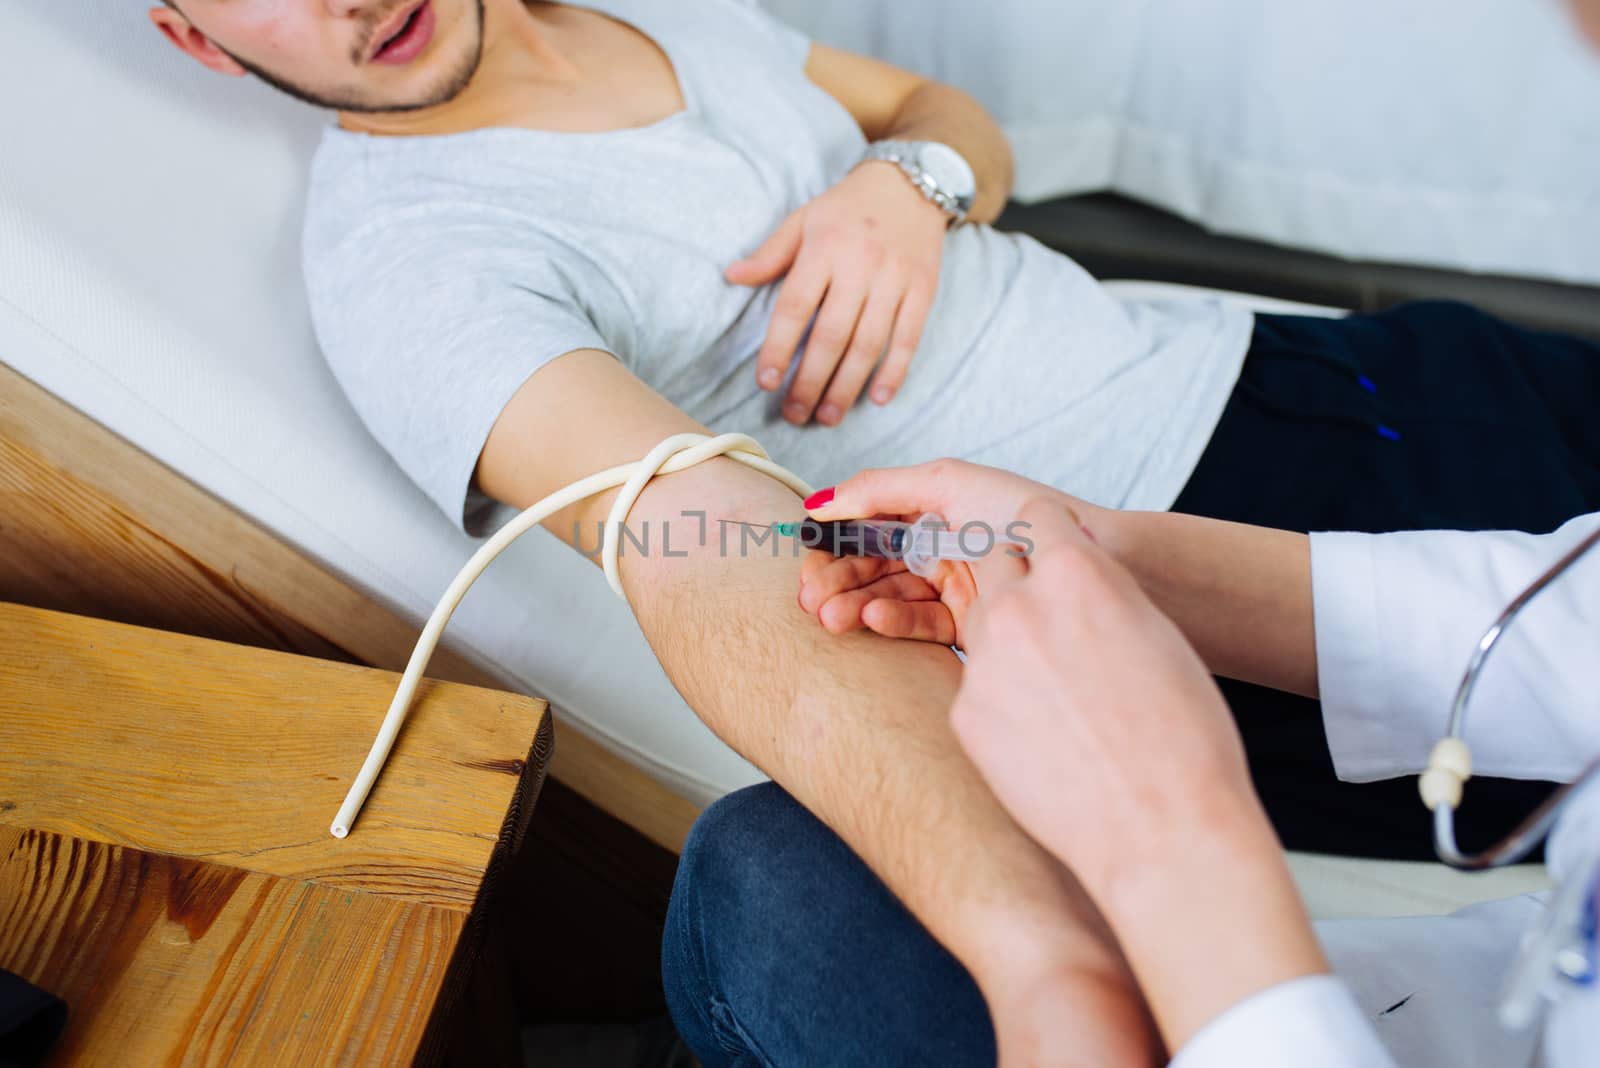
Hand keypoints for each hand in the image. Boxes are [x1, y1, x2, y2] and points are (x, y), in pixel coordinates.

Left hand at [727, 162, 945, 425]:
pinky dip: (894, 371)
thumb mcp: (804, 219)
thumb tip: (732, 276)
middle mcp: (860, 264)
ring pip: (868, 343)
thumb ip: (771, 254)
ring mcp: (895, 279)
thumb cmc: (848, 206)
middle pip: (831, 335)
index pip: (795, 306)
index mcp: (824, 247)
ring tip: (828, 416)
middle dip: (811, 380)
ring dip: (846, 386)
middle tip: (796, 413)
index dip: (778, 348)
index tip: (766, 383)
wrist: (913, 183)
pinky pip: (908, 338)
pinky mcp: (923, 290)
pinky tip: (876, 398)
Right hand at [798, 460, 1101, 647]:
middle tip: (811, 600)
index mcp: (930, 510)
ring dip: (855, 605)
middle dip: (836, 582)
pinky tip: (873, 620)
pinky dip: (891, 621)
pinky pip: (919, 624)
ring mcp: (954, 586)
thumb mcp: (947, 482)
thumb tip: (817, 501)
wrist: (1092, 557)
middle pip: (870, 567)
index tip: (808, 564)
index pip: (864, 530)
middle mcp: (938, 546)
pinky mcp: (970, 624)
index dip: (832, 547)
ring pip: (888, 597)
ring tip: (832, 617)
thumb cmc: (1022, 512)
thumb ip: (879, 489)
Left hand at [951, 498, 1327, 1050]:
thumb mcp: (1157, 634)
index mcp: (1078, 574)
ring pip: (983, 625)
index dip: (1049, 539)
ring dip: (1009, 641)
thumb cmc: (1183, 738)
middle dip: (1021, 584)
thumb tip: (1076, 576)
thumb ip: (1105, 593)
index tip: (1052, 555)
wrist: (1162, 830)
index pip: (1037, 516)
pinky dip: (1002, 700)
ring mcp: (985, 661)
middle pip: (995, 564)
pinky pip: (977, 686)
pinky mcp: (965, 713)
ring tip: (1059, 691)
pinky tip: (1044, 736)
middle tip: (1055, 627)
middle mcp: (1020, 605)